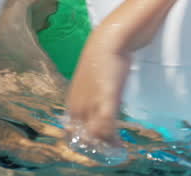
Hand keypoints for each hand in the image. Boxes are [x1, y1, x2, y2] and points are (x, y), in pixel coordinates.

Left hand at [63, 29, 132, 161]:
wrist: (108, 42)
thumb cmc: (99, 61)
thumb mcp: (89, 83)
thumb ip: (89, 98)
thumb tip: (93, 111)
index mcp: (72, 103)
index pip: (71, 132)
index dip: (82, 141)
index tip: (94, 144)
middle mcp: (79, 106)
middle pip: (83, 137)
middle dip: (95, 146)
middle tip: (108, 149)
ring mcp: (92, 103)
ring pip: (96, 135)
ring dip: (106, 145)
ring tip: (116, 147)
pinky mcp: (107, 99)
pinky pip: (108, 125)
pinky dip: (112, 137)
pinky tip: (119, 142)